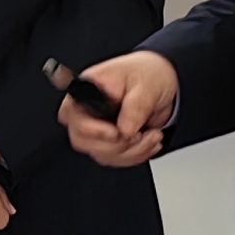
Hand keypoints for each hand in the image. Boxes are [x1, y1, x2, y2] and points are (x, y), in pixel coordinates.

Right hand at [63, 51, 179, 167]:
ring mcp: (96, 129)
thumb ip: (136, 106)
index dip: (91, 129)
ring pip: (101, 154)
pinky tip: (150, 141)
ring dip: (132, 150)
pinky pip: (115, 159)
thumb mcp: (146, 85)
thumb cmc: (147, 75)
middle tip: (139, 133)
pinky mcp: (109, 142)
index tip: (115, 132)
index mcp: (87, 89)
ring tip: (152, 135)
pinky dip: (137, 155)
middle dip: (116, 144)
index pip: (72, 114)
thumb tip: (125, 129)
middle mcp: (86, 111)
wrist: (162, 85)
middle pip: (82, 140)